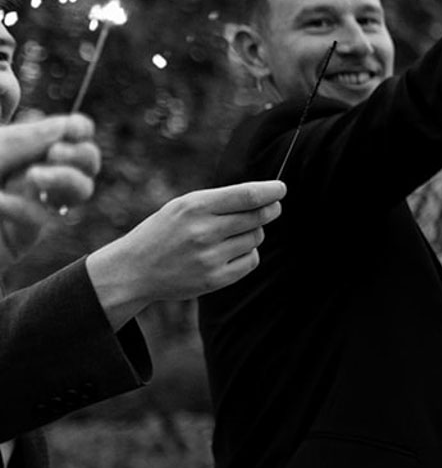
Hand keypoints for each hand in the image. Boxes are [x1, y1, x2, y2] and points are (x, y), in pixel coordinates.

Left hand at [0, 113, 97, 270]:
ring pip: (77, 191)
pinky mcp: (22, 235)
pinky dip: (24, 208)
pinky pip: (43, 218)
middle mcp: (26, 171)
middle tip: (55, 156)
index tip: (74, 128)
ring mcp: (27, 202)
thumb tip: (69, 125)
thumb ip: (26, 138)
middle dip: (80, 156)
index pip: (67, 132)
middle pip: (84, 161)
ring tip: (34, 178)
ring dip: (65, 180)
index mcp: (17, 145)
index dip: (78, 129)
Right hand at [87, 180, 285, 327]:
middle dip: (270, 210)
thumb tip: (266, 197)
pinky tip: (230, 251)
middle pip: (258, 217)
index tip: (281, 189)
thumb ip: (221, 200)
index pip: (246, 196)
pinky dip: (248, 253)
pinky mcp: (215, 278)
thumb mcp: (183, 206)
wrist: (134, 269)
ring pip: (256, 238)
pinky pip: (251, 260)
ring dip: (254, 233)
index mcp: (194, 207)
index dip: (270, 191)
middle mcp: (203, 231)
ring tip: (233, 233)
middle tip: (272, 208)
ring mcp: (210, 257)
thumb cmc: (165, 231)